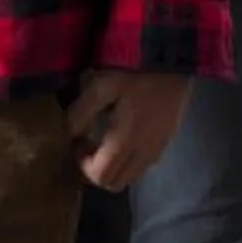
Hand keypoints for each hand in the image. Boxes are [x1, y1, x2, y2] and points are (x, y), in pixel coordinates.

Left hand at [67, 70, 191, 190]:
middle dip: (96, 170)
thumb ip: (81, 113)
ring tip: (102, 139)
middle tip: (86, 144)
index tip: (77, 141)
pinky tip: (121, 133)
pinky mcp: (167, 140)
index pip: (101, 176)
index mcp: (126, 142)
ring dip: (113, 167)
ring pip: (131, 176)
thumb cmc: (134, 71)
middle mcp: (144, 153)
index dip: (82, 166)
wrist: (173, 59)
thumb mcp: (100, 86)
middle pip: (116, 183)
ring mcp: (158, 148)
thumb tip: (68, 135)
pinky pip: (143, 164)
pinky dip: (127, 160)